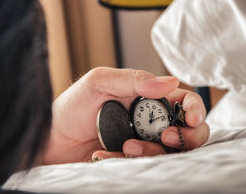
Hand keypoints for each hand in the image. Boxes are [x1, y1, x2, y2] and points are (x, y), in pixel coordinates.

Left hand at [41, 67, 208, 164]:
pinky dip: (127, 161)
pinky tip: (104, 154)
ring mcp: (142, 142)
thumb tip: (171, 81)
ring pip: (169, 152)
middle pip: (187, 130)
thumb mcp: (99, 82)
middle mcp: (148, 120)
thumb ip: (134, 79)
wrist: (51, 140)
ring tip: (126, 145)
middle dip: (186, 136)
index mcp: (146, 97)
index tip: (190, 118)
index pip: (182, 101)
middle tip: (166, 137)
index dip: (194, 109)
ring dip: (152, 150)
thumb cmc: (71, 107)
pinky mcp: (131, 161)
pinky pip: (144, 166)